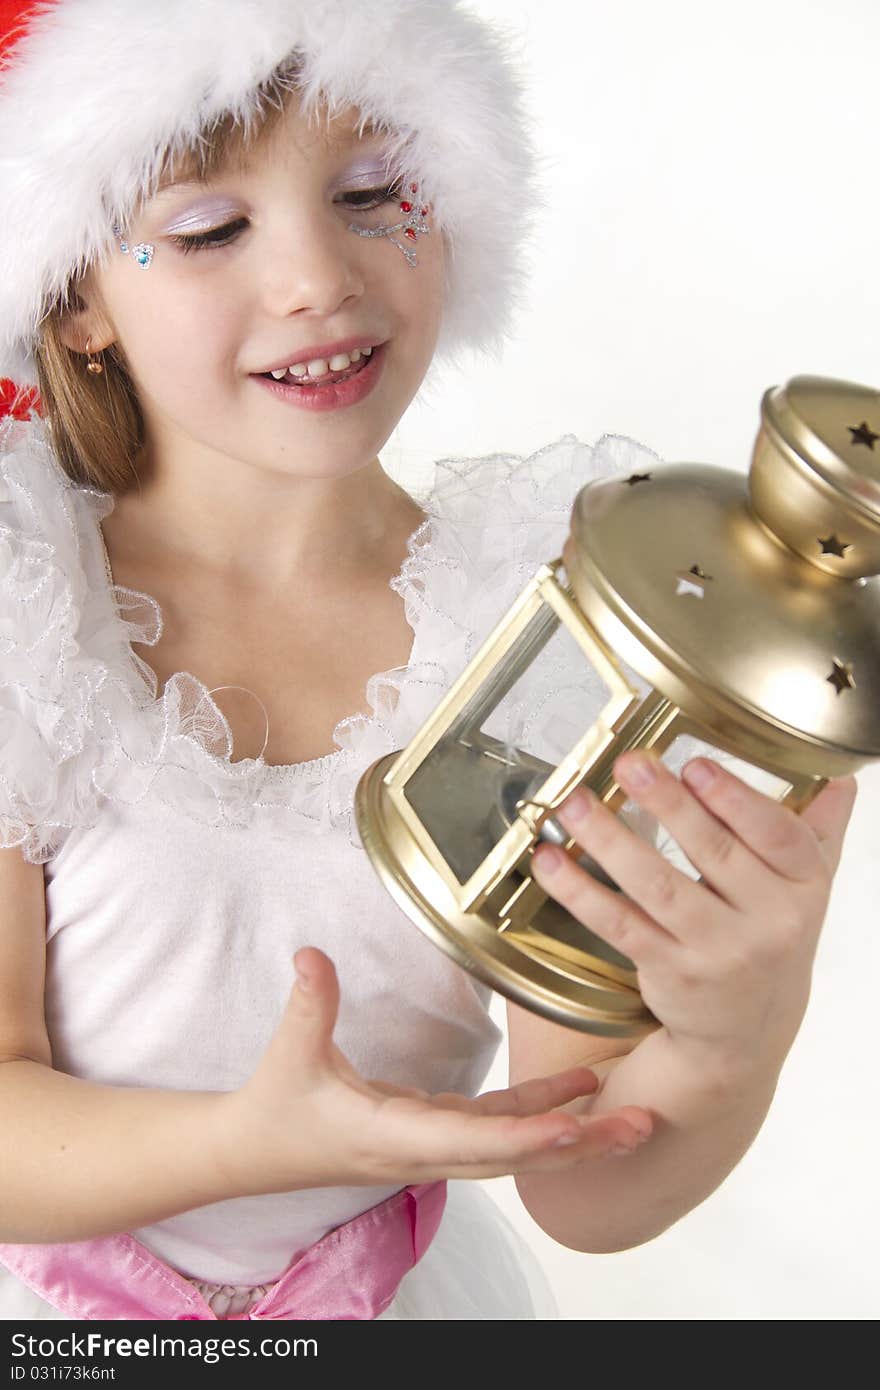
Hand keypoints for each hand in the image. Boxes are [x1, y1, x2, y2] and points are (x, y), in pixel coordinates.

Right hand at [211, 946, 653, 1198]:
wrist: (254, 1153)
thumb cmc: (275, 1111)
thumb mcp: (290, 1057)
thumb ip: (310, 1005)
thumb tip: (312, 956)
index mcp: (395, 1137)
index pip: (474, 1141)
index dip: (528, 1135)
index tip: (576, 1124)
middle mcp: (426, 1151)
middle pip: (518, 1156)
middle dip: (582, 1143)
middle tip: (643, 1125)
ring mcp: (435, 1145)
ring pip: (519, 1146)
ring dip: (578, 1132)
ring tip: (636, 1116)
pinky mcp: (435, 1131)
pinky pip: (501, 1125)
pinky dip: (543, 1108)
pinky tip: (583, 1085)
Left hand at [530, 751, 857, 1080]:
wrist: (748, 1031)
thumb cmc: (770, 936)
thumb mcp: (805, 887)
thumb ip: (818, 831)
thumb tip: (841, 780)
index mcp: (804, 888)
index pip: (777, 836)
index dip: (735, 799)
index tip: (695, 764)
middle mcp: (767, 923)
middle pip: (713, 854)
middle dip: (668, 804)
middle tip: (629, 764)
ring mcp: (717, 953)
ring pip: (659, 887)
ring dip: (612, 841)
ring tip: (576, 805)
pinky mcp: (669, 974)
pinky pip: (620, 925)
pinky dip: (582, 891)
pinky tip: (552, 862)